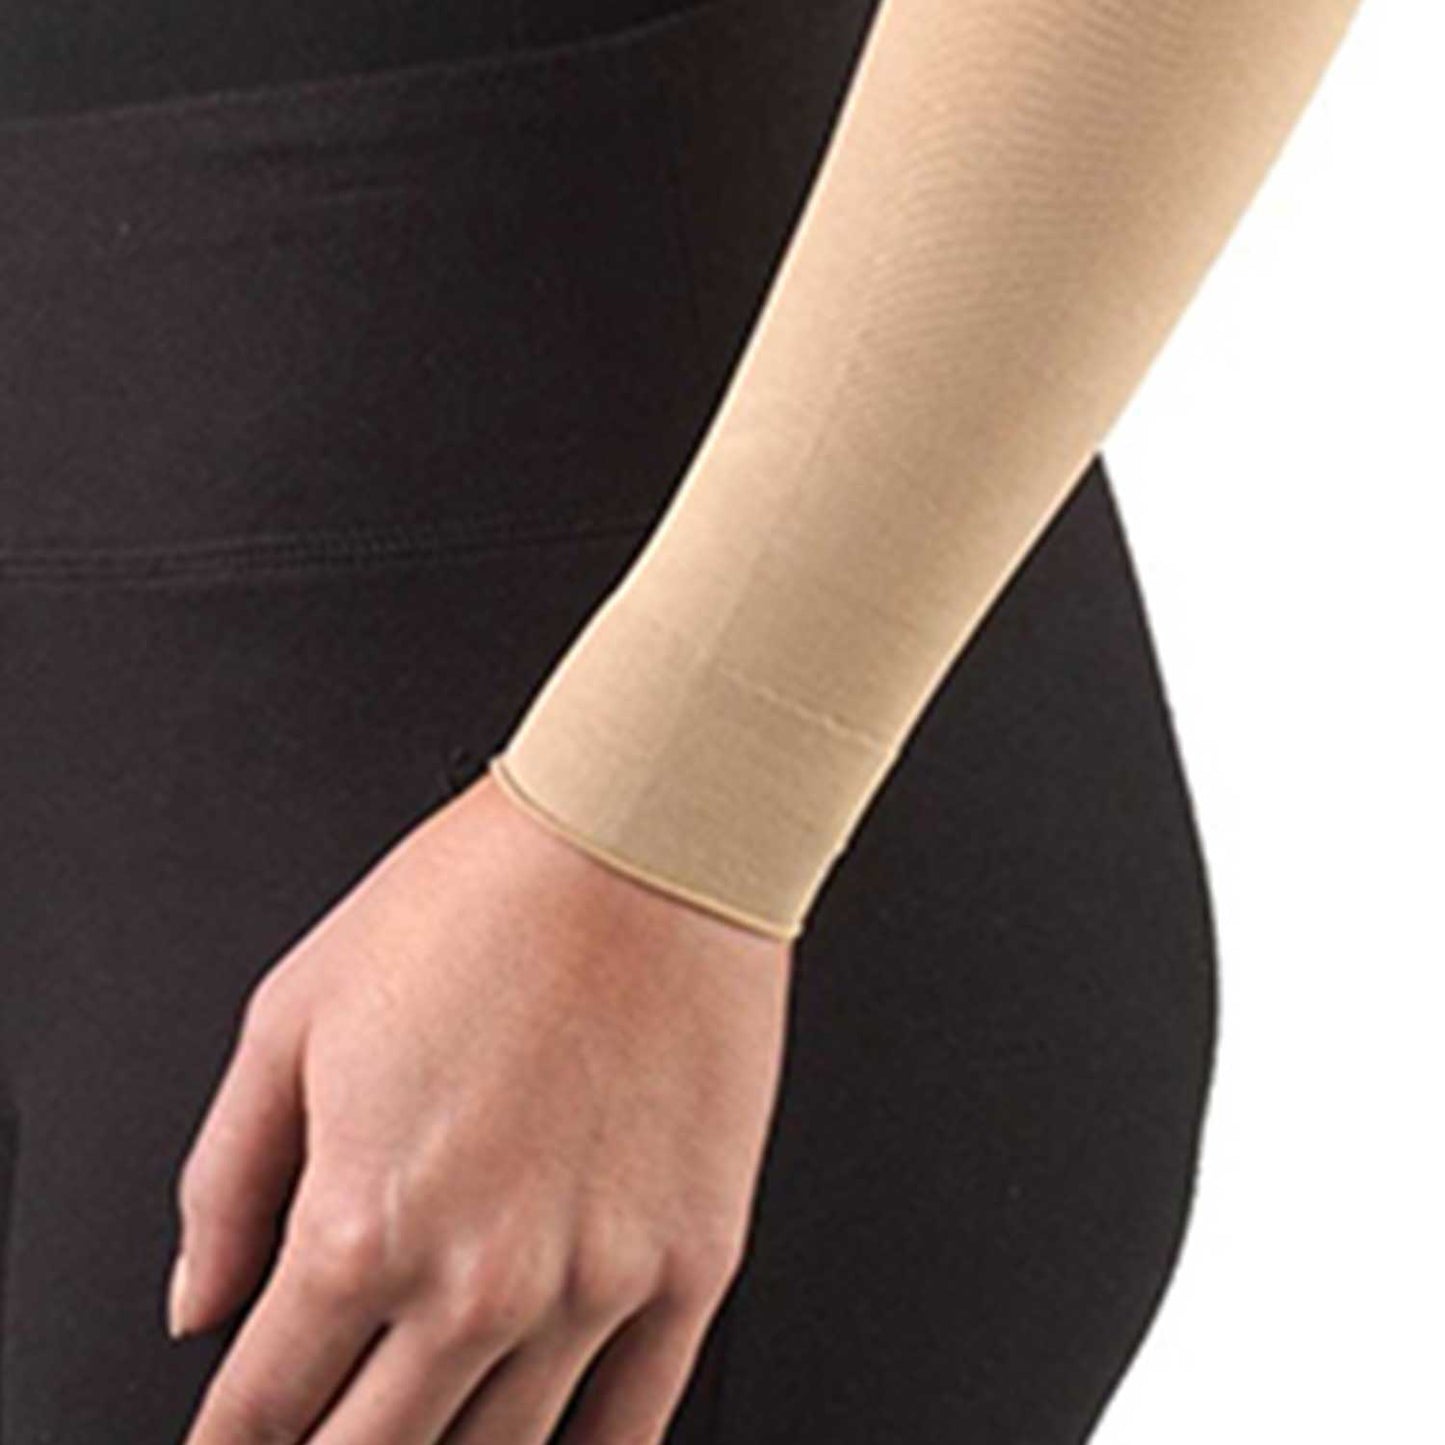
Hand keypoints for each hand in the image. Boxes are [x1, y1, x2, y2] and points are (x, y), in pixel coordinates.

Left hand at [170, 771, 792, 1443]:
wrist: (644, 842)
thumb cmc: (482, 899)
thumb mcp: (295, 1013)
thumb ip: (227, 1180)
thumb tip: (201, 1297)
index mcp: (363, 1224)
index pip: (264, 1407)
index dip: (236, 1443)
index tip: (240, 1440)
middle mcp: (477, 1281)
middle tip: (320, 1437)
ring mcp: (595, 1288)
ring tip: (426, 1429)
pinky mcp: (693, 1265)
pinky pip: (630, 1427)